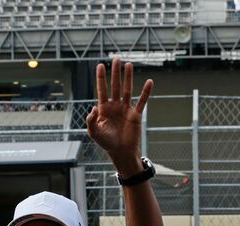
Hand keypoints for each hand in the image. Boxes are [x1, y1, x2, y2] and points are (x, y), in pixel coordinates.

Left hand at [86, 57, 151, 176]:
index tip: (100, 65)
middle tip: (116, 59)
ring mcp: (126, 109)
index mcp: (104, 109)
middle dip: (115, 73)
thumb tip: (94, 107)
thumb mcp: (94, 132)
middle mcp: (115, 106)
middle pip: (114, 86)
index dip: (101, 78)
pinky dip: (146, 92)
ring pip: (127, 89)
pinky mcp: (136, 115)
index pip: (102, 90)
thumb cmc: (106, 143)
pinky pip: (142, 101)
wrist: (120, 152)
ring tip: (128, 64)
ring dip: (128, 77)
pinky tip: (149, 82)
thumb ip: (91, 120)